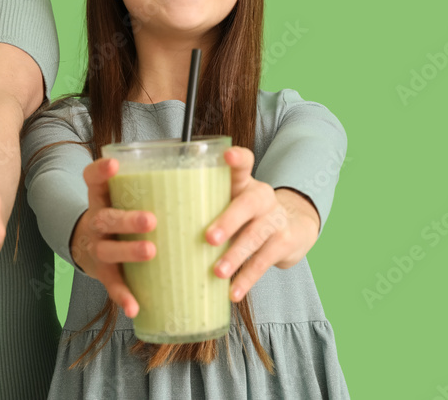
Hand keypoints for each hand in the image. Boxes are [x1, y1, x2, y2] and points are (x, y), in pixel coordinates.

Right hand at [69, 157, 156, 318]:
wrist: (90, 245)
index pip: (93, 178)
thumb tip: (218, 162)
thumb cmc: (124, 215)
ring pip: (108, 250)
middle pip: (105, 217)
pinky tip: (134, 306)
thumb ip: (160, 185)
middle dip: (127, 219)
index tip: (116, 164)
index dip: (101, 171)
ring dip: (128, 251)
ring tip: (150, 252)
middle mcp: (97, 220)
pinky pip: (112, 285)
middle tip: (151, 220)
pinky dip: (123, 296)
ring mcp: (98, 247)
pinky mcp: (104, 272)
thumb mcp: (128, 196)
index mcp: (103, 197)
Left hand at [205, 147, 320, 302]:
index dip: (236, 158)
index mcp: (243, 183)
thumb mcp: (228, 203)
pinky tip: (233, 292)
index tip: (227, 154)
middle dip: (228, 221)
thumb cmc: (245, 216)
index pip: (243, 163)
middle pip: (248, 204)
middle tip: (208, 238)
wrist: (292, 228)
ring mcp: (275, 219)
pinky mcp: (284, 243)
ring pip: (256, 236)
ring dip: (235, 256)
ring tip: (217, 272)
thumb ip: (201, 206)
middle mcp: (262, 197)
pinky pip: (263, 262)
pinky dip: (247, 279)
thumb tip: (154, 228)